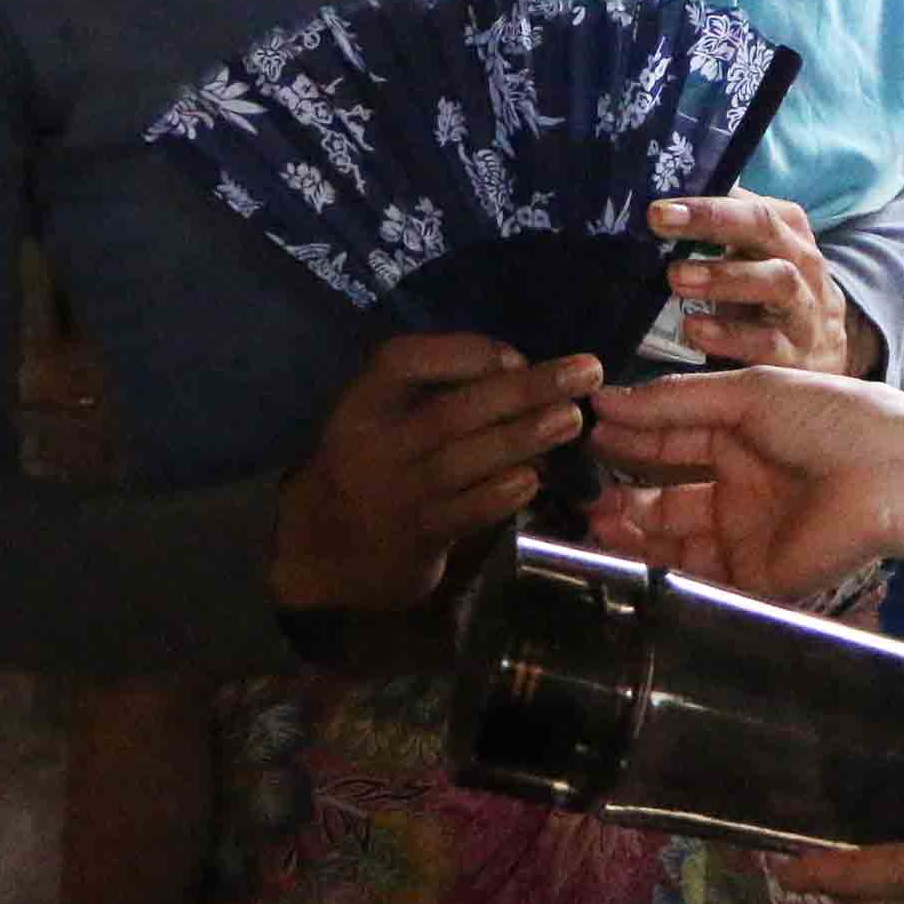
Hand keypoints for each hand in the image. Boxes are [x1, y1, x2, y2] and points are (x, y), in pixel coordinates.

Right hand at [268, 334, 600, 612]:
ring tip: (573, 419)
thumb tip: (518, 369)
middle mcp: (373, 447)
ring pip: (462, 462)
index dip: (464, 351)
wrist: (320, 552)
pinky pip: (465, 512)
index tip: (515, 355)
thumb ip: (429, 394)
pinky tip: (537, 477)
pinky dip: (503, 493)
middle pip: (450, 412)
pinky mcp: (414, 539)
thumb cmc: (367, 468)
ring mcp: (394, 496)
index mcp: (361, 405)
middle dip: (522, 389)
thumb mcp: (377, 421)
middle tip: (583, 372)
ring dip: (523, 437)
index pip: (403, 361)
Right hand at [586, 365, 903, 601]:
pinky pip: (699, 575)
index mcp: (747, 436)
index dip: (635, 435)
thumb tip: (608, 399)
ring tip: (599, 516)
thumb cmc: (831, 421)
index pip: (677, 437)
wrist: (891, 476)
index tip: (589, 431)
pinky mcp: (756, 577)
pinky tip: (624, 547)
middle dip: (626, 489)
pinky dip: (658, 564)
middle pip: (669, 493)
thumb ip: (677, 400)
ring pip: (676, 535)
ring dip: (635, 526)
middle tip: (586, 487)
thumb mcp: (749, 394)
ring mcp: (749, 534)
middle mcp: (744, 486)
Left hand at [652, 194, 851, 373]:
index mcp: (789, 232)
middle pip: (766, 229)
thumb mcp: (758, 258)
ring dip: (725, 277)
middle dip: (714, 220)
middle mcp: (803, 263)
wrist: (826, 355)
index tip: (659, 203)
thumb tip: (663, 207)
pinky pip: (766, 342)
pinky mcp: (798, 355)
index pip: (752, 204)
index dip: (708, 200)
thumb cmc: (774, 295)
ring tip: (676, 277)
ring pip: (777, 282)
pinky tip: (694, 329)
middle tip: (660, 219)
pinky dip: (729, 335)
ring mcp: (805, 309)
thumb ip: (723, 231)